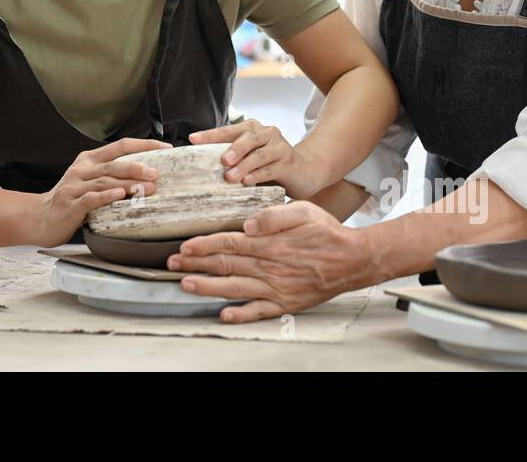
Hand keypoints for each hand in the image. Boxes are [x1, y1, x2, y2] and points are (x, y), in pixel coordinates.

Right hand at [34, 137, 171, 246]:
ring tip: (147, 188)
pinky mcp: (70, 204)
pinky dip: (107, 196)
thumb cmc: (70, 200)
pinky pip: (91, 198)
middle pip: (114, 164)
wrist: (39, 218)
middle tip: (156, 173)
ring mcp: (75, 186)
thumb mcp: (89, 181)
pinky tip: (120, 196)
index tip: (165, 148)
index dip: (143, 145)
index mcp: (89, 160)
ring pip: (105, 181)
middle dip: (137, 166)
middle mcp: (82, 169)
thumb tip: (146, 176)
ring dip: (128, 184)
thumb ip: (111, 176)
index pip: (120, 146)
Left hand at [166, 201, 370, 322]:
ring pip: (234, 288)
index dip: (204, 245)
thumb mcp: (304, 211)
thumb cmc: (328, 234)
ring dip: (207, 287)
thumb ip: (275, 215)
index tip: (184, 246)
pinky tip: (223, 315)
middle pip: (225, 264)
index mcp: (270, 243)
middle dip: (195, 264)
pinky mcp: (284, 303)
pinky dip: (239, 315)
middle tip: (172, 264)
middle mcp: (269, 267)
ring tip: (185, 285)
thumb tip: (249, 223)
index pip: (229, 242)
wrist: (353, 261)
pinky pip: (258, 311)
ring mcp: (275, 288)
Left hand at [189, 118, 319, 197]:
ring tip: (230, 177)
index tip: (193, 139)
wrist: (305, 170)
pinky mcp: (289, 162)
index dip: (210, 134)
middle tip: (222, 161)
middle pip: (248, 137)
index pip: (228, 130)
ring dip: (244, 165)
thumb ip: (232, 158)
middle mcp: (267, 133)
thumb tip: (200, 167)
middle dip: (233, 148)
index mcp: (252, 129)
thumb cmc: (271, 164)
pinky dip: (258, 175)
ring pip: (259, 154)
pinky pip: (271, 168)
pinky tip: (248, 182)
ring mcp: (279, 147)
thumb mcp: (250, 158)